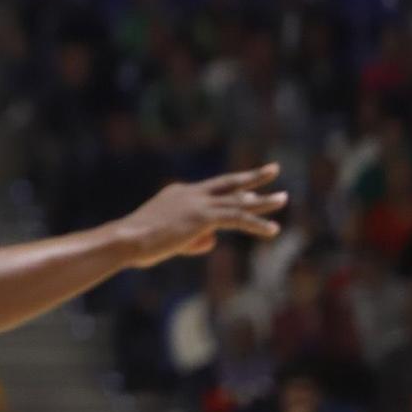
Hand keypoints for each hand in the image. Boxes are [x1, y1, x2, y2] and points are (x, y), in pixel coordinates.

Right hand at [118, 163, 285, 267]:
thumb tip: (211, 241)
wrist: (127, 239)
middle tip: (273, 169)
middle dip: (252, 177)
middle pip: (228, 183)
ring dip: (263, 200)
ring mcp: (198, 203)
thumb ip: (193, 237)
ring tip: (283, 198)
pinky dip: (256, 224)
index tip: (247, 193)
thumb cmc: (139, 242)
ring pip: (238, 200)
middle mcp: (190, 193)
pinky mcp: (204, 217)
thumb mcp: (170, 238)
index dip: (230, 195)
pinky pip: (237, 218)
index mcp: (178, 193)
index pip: (210, 191)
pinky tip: (273, 229)